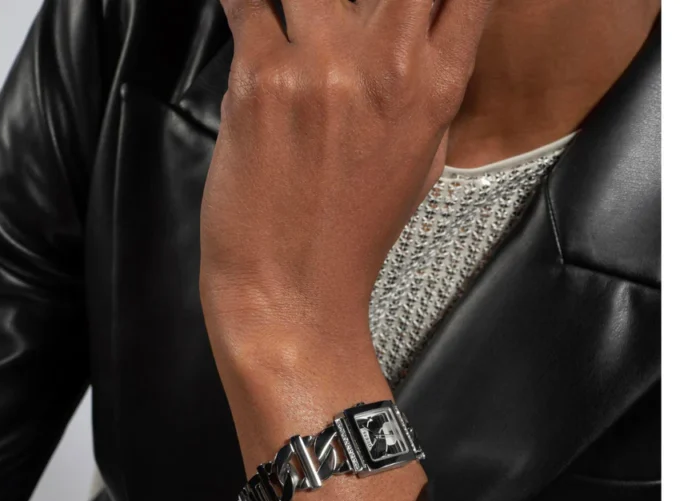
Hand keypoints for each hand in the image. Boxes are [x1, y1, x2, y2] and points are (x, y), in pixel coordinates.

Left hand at [200, 0, 492, 349]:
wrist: (291, 291)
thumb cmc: (354, 236)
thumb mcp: (420, 166)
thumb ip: (428, 92)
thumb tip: (424, 42)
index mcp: (436, 87)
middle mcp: (386, 63)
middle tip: (349, 16)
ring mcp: (320, 64)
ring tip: (296, 20)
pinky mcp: (260, 78)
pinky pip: (247, 0)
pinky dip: (245, 2)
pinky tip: (248, 14)